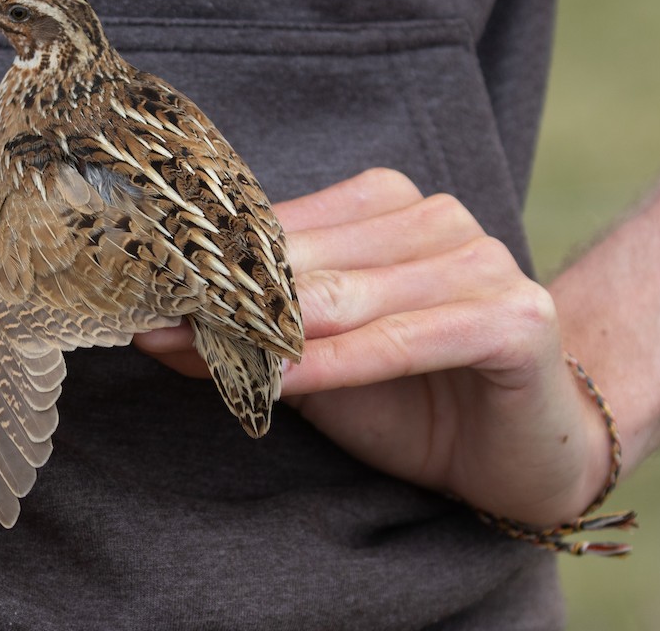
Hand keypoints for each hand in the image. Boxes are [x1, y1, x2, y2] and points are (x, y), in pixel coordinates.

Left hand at [136, 168, 611, 526]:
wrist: (519, 453)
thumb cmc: (412, 398)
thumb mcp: (315, 362)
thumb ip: (251, 336)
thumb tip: (155, 331)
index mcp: (388, 205)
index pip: (280, 228)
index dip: (208, 267)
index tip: (140, 295)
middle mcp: (436, 219)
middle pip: (305, 258)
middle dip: (222, 301)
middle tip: (150, 326)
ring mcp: (480, 261)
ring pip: (344, 296)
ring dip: (262, 334)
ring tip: (195, 355)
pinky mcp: (514, 318)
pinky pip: (400, 339)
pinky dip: (333, 363)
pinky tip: (277, 385)